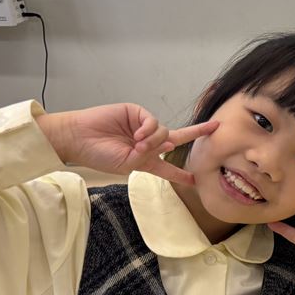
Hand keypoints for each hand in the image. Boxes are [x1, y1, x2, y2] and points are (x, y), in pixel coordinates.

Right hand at [36, 104, 216, 185]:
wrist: (78, 138)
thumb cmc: (98, 155)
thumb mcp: (127, 164)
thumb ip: (148, 156)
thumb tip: (166, 142)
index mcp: (145, 160)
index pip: (167, 167)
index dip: (180, 174)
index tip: (195, 180)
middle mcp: (147, 143)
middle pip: (177, 138)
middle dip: (197, 132)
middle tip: (216, 127)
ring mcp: (143, 127)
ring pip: (165, 132)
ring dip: (155, 141)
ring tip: (137, 145)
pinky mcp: (137, 113)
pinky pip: (154, 122)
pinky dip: (149, 130)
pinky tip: (136, 135)